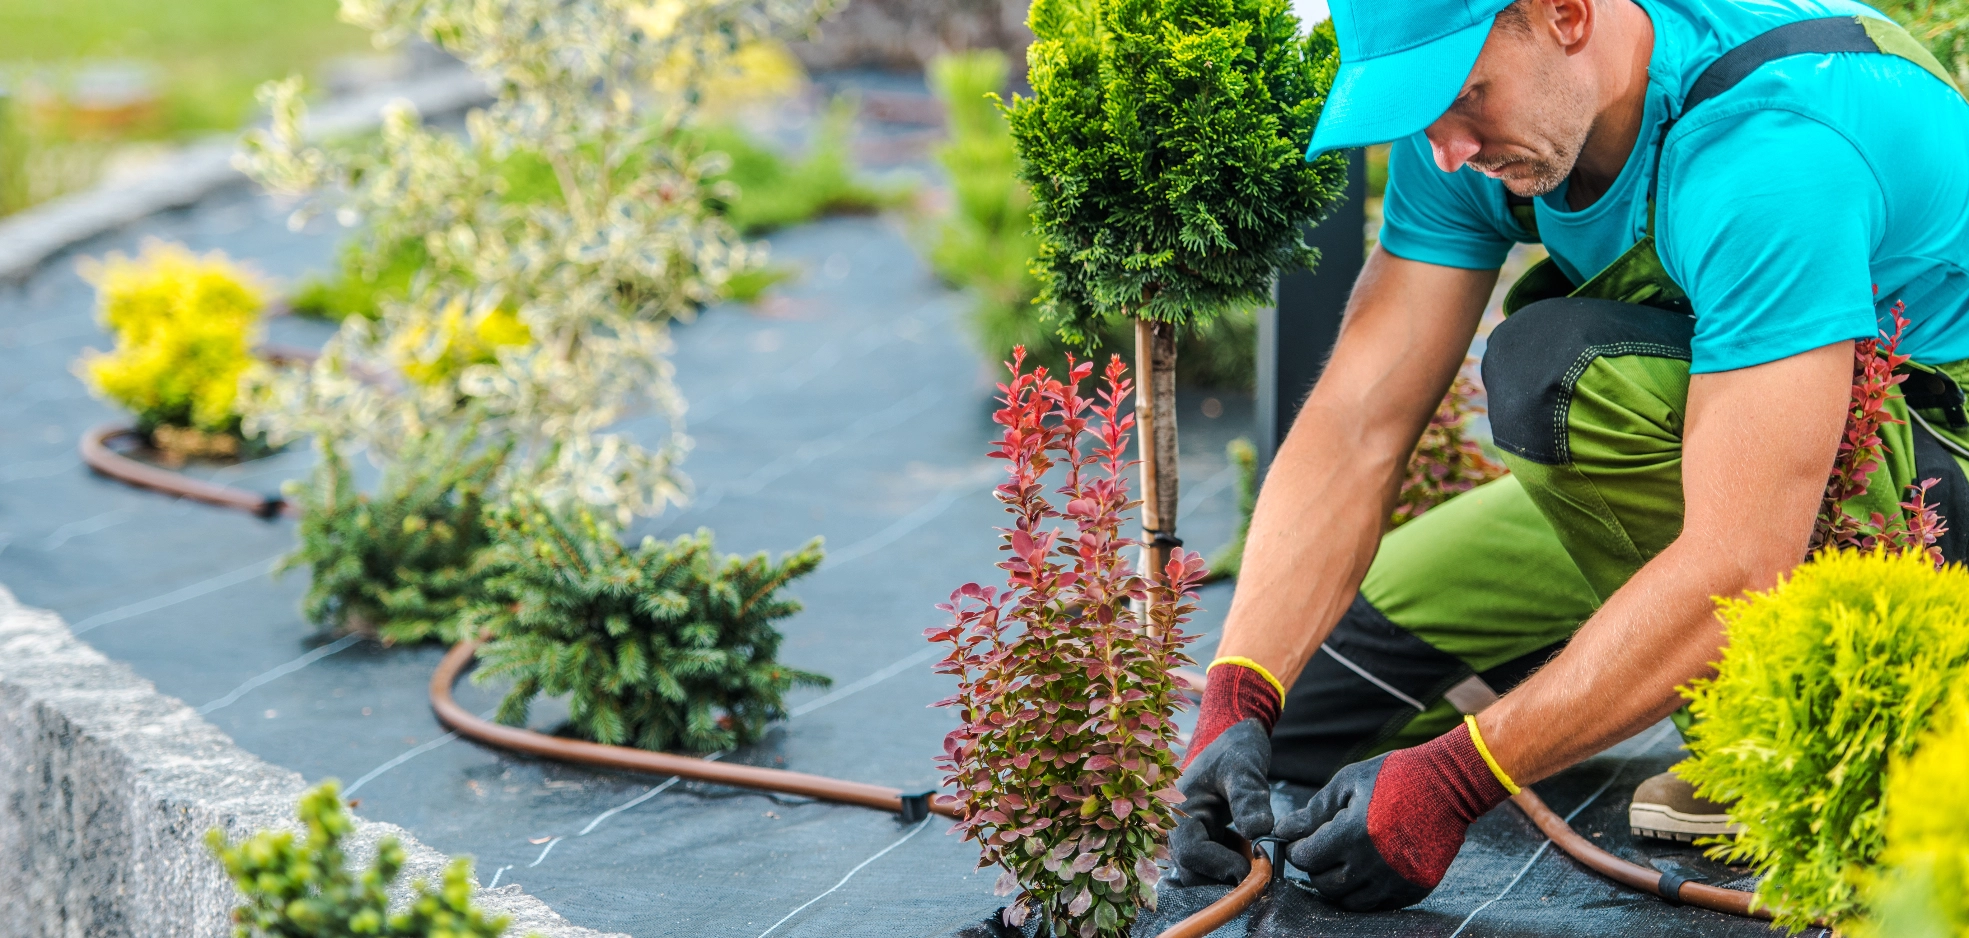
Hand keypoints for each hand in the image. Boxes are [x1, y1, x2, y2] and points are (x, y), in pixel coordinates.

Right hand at [1170, 718, 1273, 883]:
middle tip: (1258, 868)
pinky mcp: (1199, 839)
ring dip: (1227, 873)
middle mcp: (1176, 827)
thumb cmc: (1234, 749)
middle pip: (1191, 872)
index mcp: (1179, 809)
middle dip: (1224, 876)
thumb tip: (1260, 833)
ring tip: (1253, 854)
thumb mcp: (1244, 769)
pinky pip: (1209, 866)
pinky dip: (1228, 865)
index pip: (1191, 853)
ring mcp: (1186, 835)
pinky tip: (1245, 848)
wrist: (1231, 738)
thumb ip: (1250, 799)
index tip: (1253, 867)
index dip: (1221, 866)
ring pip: (1200, 874)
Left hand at [1275, 721, 1509, 910]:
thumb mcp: (1348, 782)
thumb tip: (1284, 831)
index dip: (1297, 849)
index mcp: (1352, 835)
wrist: (1449, 786)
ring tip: (1344, 859)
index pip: (1306, 859)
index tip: (1301, 840)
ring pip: (1349, 901)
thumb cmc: (1394, 776)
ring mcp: (1395, 882)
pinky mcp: (1413, 890)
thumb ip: (1314, 811)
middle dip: (1315, 868)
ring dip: (1339, 883)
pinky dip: (1365, 891)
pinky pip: (1377, 904)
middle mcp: (1372, 865)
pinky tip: (1366, 868)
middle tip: (1322, 849)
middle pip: (1324, 885)